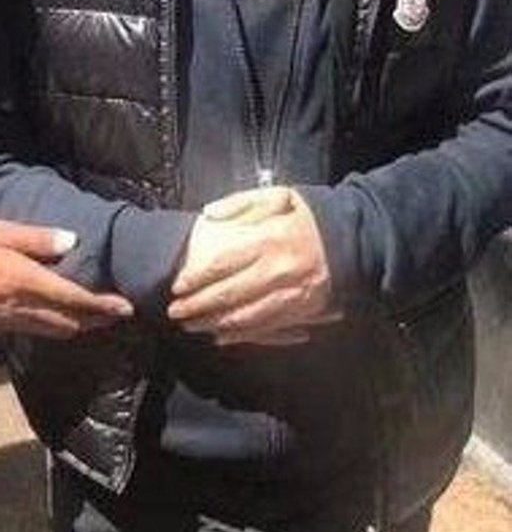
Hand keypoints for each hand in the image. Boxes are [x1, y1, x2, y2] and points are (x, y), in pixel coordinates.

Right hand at [0, 220, 133, 338]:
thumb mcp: (1, 231)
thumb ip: (37, 238)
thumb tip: (71, 241)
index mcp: (27, 280)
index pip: (75, 298)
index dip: (102, 304)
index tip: (125, 306)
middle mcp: (26, 306)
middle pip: (72, 320)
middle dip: (98, 319)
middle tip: (119, 312)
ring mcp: (15, 320)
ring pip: (58, 329)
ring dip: (82, 325)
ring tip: (99, 317)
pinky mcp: (5, 325)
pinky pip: (42, 330)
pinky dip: (61, 327)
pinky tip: (66, 319)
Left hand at [167, 188, 337, 344]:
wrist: (354, 237)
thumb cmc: (309, 215)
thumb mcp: (277, 195)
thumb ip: (240, 203)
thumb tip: (209, 214)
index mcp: (269, 240)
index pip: (223, 263)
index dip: (197, 277)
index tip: (177, 285)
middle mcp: (279, 270)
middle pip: (230, 294)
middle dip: (198, 306)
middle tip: (176, 313)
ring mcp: (292, 294)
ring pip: (246, 316)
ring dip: (215, 324)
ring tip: (192, 326)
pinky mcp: (303, 310)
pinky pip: (268, 327)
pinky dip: (243, 334)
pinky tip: (223, 336)